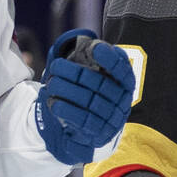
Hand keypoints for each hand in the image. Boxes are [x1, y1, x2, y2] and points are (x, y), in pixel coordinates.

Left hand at [35, 28, 134, 164]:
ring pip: (89, 101)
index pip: (122, 69)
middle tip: (55, 66)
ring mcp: (112, 118)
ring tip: (50, 83)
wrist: (93, 127)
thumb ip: (96, 57)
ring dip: (66, 90)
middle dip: (74, 73)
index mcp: (126, 82)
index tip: (94, 49)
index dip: (110, 59)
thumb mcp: (99, 73)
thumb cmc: (94, 92)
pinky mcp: (99, 133)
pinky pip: (83, 121)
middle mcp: (122, 100)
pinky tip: (53, 102)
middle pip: (99, 84)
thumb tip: (90, 43)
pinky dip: (66, 110)